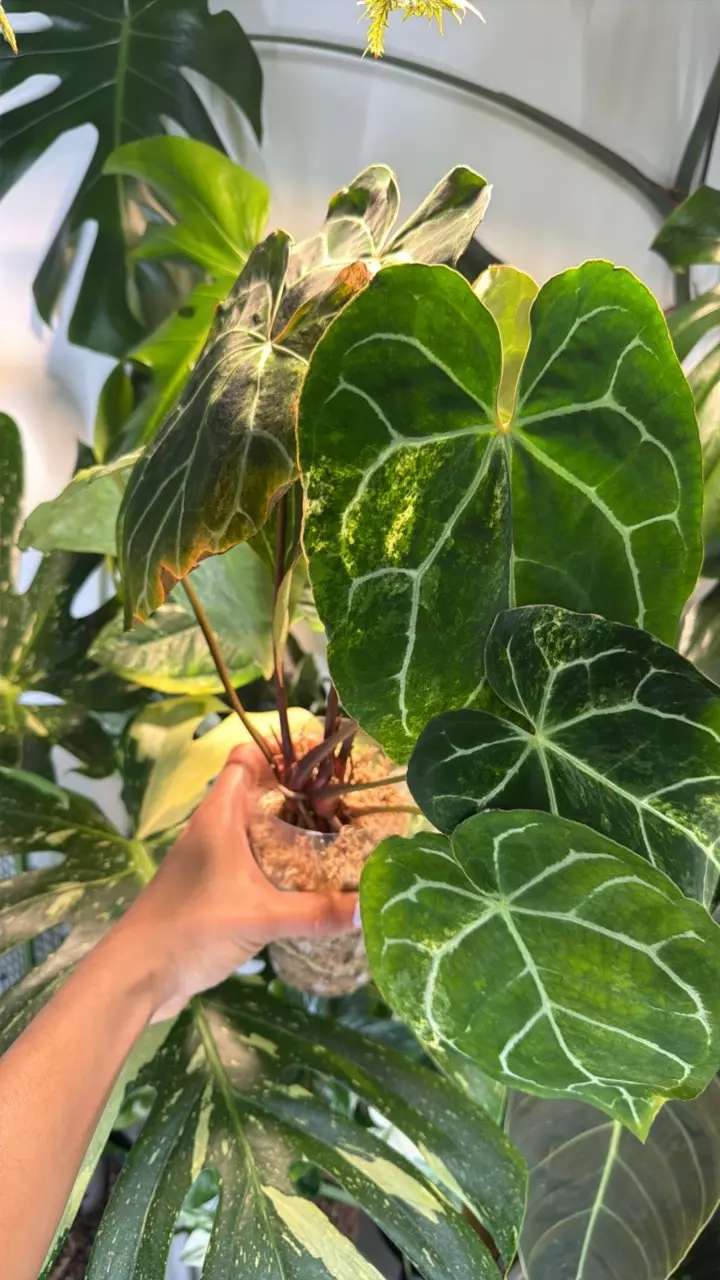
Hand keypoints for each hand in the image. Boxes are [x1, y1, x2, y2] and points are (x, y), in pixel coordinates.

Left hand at [118, 745, 357, 1020]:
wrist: (138, 974)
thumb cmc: (191, 929)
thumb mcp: (260, 918)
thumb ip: (316, 912)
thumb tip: (368, 906)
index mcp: (219, 816)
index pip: (246, 757)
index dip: (283, 752)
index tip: (326, 763)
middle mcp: (214, 828)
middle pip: (259, 790)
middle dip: (300, 793)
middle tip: (343, 806)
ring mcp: (211, 857)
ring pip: (256, 826)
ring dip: (290, 828)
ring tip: (336, 837)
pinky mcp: (212, 885)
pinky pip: (252, 857)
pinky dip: (279, 860)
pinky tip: (306, 880)